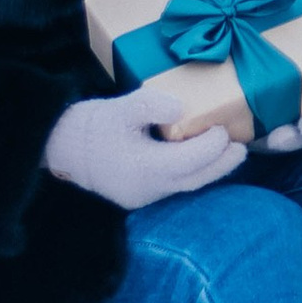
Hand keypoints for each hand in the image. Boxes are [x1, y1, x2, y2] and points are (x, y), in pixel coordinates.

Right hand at [44, 81, 241, 210]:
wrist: (60, 148)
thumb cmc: (91, 126)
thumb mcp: (122, 108)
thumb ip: (152, 105)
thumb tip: (183, 109)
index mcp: (145, 167)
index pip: (192, 160)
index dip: (213, 145)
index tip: (223, 128)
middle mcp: (148, 188)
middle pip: (196, 180)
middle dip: (221, 165)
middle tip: (241, 148)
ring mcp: (143, 196)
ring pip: (186, 185)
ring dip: (207, 169)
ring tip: (226, 152)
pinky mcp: (138, 196)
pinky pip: (172, 185)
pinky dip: (190, 172)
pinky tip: (198, 158)